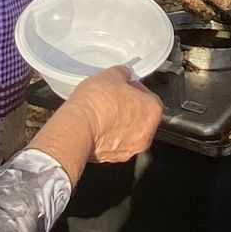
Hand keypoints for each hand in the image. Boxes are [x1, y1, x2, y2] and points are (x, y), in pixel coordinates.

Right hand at [30, 66, 163, 183]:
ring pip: (128, 133)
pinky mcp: (114, 158)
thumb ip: (123, 73)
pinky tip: (96, 127)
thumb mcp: (111, 75)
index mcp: (152, 111)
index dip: (135, 89)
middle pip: (141, 117)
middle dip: (129, 108)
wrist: (78, 128)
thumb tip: (124, 73)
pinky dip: (108, 137)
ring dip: (118, 124)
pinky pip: (114, 145)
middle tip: (112, 99)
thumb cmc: (97, 103)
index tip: (124, 86)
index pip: (150, 96)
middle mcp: (146, 133)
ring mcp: (130, 148)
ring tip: (102, 113)